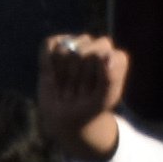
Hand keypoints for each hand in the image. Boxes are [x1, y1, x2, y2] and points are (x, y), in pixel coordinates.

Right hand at [40, 34, 130, 160]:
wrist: (68, 117)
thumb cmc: (90, 107)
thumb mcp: (104, 99)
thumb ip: (111, 77)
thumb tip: (107, 55)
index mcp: (116, 57)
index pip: (98, 56)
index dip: (89, 78)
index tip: (90, 93)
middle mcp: (100, 46)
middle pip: (80, 53)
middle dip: (74, 77)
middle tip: (76, 91)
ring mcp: (80, 43)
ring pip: (63, 50)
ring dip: (61, 74)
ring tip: (66, 85)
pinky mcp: (59, 44)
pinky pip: (48, 45)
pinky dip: (46, 64)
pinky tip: (52, 75)